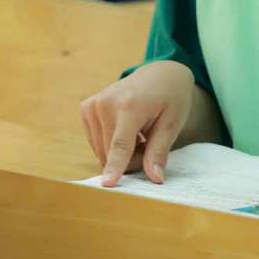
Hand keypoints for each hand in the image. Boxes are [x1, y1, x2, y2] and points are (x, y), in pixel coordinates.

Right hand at [80, 61, 194, 185]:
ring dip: (120, 153)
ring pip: (102, 151)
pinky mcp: (86, 108)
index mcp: (130, 106)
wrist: (160, 73)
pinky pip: (96, 142)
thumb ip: (159, 152)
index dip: (115, 167)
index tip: (107, 185)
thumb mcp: (172, 124)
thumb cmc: (171, 98)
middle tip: (149, 143)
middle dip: (130, 159)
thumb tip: (154, 178)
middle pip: (111, 153)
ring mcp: (93, 105)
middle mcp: (105, 104)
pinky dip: (111, 144)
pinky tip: (126, 130)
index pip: (120, 145)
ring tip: (139, 134)